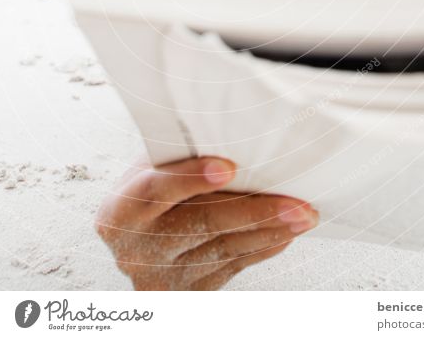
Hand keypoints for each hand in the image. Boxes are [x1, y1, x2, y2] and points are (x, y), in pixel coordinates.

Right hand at [95, 155, 318, 289]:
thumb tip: (231, 130)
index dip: (191, 178)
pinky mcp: (185, 292)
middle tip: (294, 203)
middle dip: (253, 211)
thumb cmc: (149, 188)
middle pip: (200, 224)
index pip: (155, 190)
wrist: (131, 237)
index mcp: (120, 210)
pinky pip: (231, 268)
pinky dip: (261, 248)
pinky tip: (284, 233)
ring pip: (223, 249)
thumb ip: (178, 155)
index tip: (228, 167)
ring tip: (302, 216)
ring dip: (269, 231)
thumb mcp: (150, 166)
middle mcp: (137, 248)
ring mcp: (162, 275)